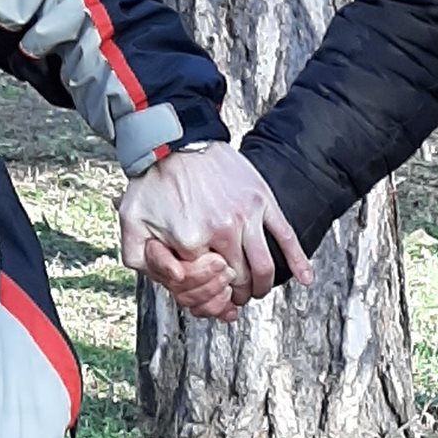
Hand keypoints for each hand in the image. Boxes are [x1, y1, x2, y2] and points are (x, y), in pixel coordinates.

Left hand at [118, 142, 314, 321]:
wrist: (175, 139)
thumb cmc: (153, 181)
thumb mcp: (131, 223)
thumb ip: (140, 259)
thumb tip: (170, 283)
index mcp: (192, 240)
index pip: (208, 284)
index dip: (208, 294)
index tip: (207, 293)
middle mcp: (223, 230)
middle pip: (239, 279)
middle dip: (237, 295)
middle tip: (235, 297)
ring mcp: (247, 215)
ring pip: (263, 266)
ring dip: (261, 287)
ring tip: (256, 291)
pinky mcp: (262, 200)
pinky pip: (286, 236)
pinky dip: (299, 262)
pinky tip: (306, 279)